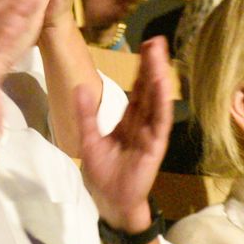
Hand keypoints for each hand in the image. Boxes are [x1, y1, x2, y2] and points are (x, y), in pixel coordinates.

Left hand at [76, 37, 174, 231]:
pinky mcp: (154, 147)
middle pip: (149, 90)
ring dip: (159, 79)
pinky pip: (159, 122)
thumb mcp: (88, 139)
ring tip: (161, 57)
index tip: (145, 45)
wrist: (111, 202)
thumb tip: (80, 86)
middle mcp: (143, 124)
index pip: (137, 90)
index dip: (141, 68)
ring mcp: (150, 134)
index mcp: (129, 121)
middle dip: (153, 65)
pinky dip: (162, 104)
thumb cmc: (103, 174)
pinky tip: (163, 87)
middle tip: (157, 40)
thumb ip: (86, 114)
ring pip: (156, 102)